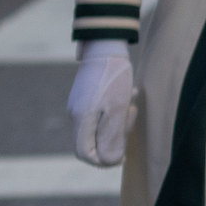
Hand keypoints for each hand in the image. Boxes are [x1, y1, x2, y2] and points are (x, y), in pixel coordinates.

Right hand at [69, 40, 135, 168]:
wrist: (105, 45)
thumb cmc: (114, 78)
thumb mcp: (118, 109)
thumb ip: (112, 136)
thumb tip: (109, 160)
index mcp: (81, 119)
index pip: (85, 154)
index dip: (103, 161)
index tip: (123, 155)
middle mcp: (75, 114)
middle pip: (92, 141)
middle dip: (115, 138)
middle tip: (131, 118)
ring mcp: (78, 104)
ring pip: (97, 127)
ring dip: (117, 122)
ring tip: (131, 105)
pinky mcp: (84, 96)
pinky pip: (98, 113)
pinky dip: (114, 111)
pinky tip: (128, 97)